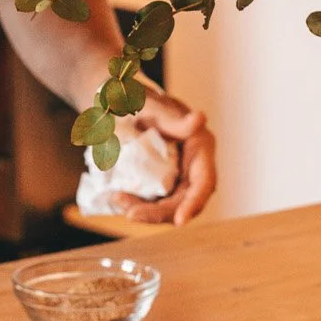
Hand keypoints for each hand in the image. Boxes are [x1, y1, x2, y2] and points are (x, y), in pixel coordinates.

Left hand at [113, 87, 216, 226]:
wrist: (116, 105)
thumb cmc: (136, 98)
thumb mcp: (150, 105)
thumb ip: (173, 117)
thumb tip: (200, 119)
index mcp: (199, 145)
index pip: (204, 181)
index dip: (194, 203)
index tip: (180, 221)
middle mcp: (192, 165)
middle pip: (184, 201)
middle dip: (159, 213)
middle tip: (131, 213)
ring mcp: (176, 176)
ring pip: (168, 206)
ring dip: (146, 211)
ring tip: (118, 200)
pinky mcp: (160, 183)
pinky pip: (153, 202)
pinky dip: (137, 204)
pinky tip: (118, 197)